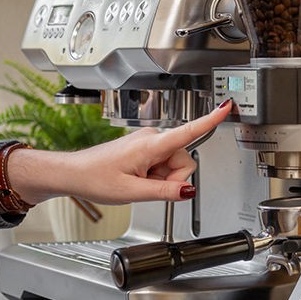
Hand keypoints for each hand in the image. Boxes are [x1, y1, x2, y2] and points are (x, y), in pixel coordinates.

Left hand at [7, 100, 231, 205]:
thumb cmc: (95, 178)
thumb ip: (165, 191)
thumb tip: (188, 190)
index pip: (188, 132)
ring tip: (138, 182)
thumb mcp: (132, 191)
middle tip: (147, 186)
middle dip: (173, 177)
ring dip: (162, 177)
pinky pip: (162, 163)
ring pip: (173, 163)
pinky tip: (137, 178)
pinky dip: (155, 174)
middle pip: (183, 159)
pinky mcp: (144, 147)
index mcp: (150, 145)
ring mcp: (148, 142)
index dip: (210, 121)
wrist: (74, 173)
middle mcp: (151, 138)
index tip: (226, 108)